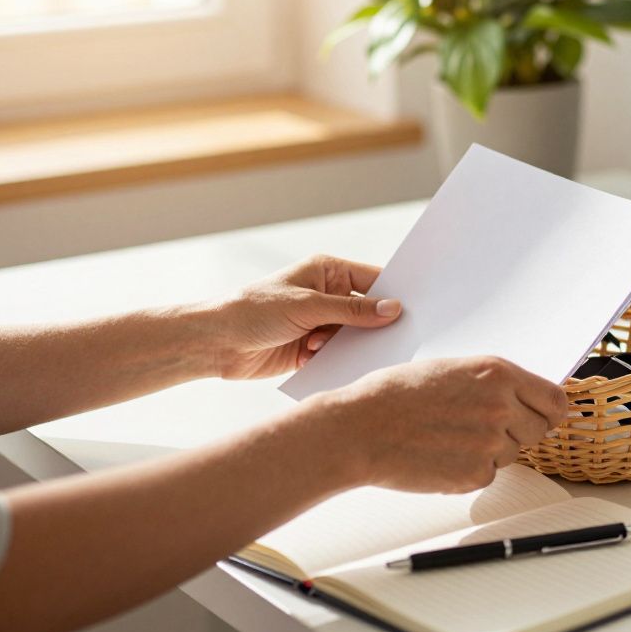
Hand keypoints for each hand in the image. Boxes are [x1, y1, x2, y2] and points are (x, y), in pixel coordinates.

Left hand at [210, 255, 402, 379]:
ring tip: (320, 345)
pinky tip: (311, 357)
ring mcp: (321, 322)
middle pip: (368, 311)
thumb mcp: (307, 306)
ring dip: (344, 345)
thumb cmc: (254, 310)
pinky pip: (338, 355)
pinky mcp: (313, 348)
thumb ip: (352, 310)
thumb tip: (393, 309)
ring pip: (354, 336)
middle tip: (386, 338)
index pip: (373, 279)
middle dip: (371, 326)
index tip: (414, 310)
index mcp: (328, 272)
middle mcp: (328, 295)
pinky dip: (331, 360)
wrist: (216, 343)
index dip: (393, 294)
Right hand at [310, 356, 568, 492]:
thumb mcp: (451, 369)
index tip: (542, 415)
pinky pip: (488, 476)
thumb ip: (491, 383)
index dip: (548, 410)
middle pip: (539, 430)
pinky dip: (469, 471)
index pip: (555, 399)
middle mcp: (500, 406)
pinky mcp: (475, 474)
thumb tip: (521, 396)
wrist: (359, 429)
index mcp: (496, 373)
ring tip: (450, 438)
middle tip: (481, 428)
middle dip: (517, 432)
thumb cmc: (393, 396)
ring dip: (490, 452)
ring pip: (512, 454)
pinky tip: (441, 456)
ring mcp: (490, 442)